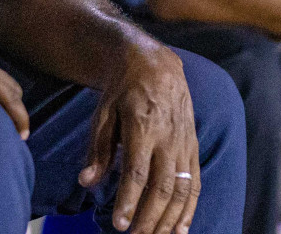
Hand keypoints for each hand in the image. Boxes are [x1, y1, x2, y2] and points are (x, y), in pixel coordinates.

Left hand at [78, 42, 201, 233]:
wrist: (155, 63)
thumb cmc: (123, 89)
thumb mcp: (103, 112)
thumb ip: (98, 149)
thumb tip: (85, 181)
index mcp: (143, 127)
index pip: (137, 173)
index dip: (129, 201)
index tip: (120, 224)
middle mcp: (168, 138)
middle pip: (162, 187)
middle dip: (149, 218)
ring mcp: (184, 143)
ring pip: (181, 189)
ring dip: (169, 219)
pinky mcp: (192, 146)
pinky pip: (195, 182)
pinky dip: (189, 208)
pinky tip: (180, 228)